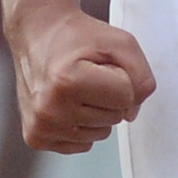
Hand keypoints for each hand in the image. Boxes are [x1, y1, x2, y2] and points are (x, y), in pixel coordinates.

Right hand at [7, 3, 156, 152]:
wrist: (37, 34)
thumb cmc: (75, 37)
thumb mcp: (121, 43)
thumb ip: (141, 77)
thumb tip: (131, 113)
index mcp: (67, 81)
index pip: (127, 97)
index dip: (120, 76)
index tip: (98, 63)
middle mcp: (49, 108)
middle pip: (115, 117)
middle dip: (108, 95)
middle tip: (85, 73)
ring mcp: (40, 126)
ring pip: (101, 133)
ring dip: (95, 111)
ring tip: (75, 87)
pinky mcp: (36, 137)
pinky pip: (83, 143)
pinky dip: (81, 125)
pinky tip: (66, 103)